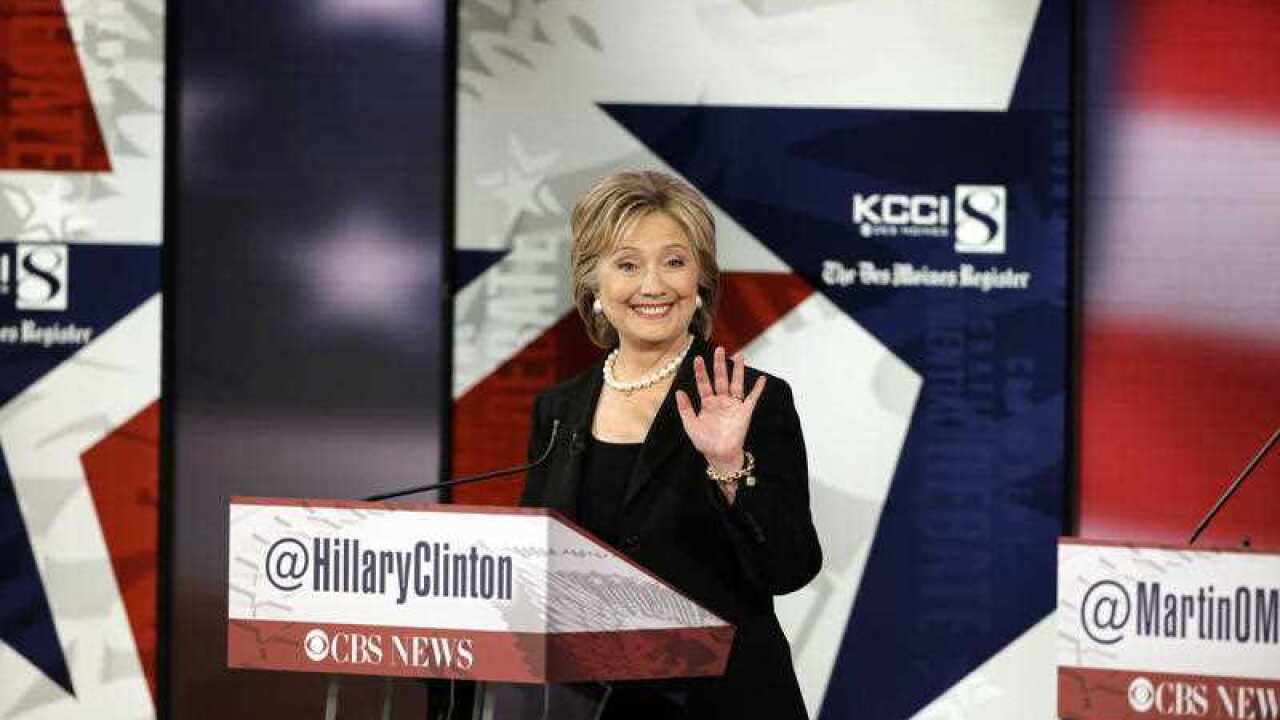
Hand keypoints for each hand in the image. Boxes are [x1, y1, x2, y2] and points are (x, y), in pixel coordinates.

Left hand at [675, 346, 765, 473]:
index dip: (700, 371)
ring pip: (736, 384)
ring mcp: (733, 405)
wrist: (719, 456)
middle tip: (720, 349)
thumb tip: (679, 391)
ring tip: (739, 356)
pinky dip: (758, 389)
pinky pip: (752, 398)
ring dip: (738, 370)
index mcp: (707, 403)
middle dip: (720, 364)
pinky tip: (762, 379)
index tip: (697, 358)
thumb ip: (685, 408)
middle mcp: (721, 401)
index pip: (704, 384)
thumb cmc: (705, 442)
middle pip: (720, 379)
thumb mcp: (690, 425)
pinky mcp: (745, 412)